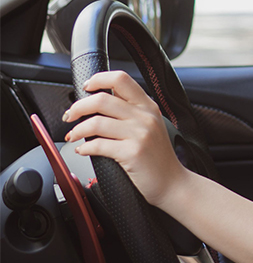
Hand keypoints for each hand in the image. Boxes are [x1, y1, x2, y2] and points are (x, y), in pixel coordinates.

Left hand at [63, 71, 187, 207]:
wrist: (172, 183)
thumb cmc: (158, 157)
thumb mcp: (150, 126)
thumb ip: (131, 112)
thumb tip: (99, 102)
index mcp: (148, 106)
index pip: (121, 79)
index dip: (98, 79)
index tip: (86, 88)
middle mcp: (145, 117)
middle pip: (102, 99)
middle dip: (78, 107)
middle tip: (70, 115)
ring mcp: (140, 134)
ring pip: (96, 122)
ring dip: (77, 129)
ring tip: (72, 135)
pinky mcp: (132, 153)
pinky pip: (98, 145)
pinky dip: (84, 148)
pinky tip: (82, 150)